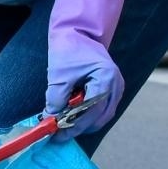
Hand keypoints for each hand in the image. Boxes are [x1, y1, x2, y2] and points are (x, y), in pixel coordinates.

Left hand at [45, 0, 129, 138]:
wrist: (78, 33)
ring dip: (83, 124)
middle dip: (78, 127)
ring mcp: (117, 88)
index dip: (73, 124)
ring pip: (102, 116)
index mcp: (106, 78)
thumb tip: (50, 120)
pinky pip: (102, 110)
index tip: (57, 134)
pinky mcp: (112, 90)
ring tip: (62, 128)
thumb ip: (55, 98)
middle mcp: (116, 85)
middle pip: (99, 117)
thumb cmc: (68, 50)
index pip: (91, 110)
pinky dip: (88, 117)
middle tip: (58, 135)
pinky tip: (71, 118)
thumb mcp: (58, 75)